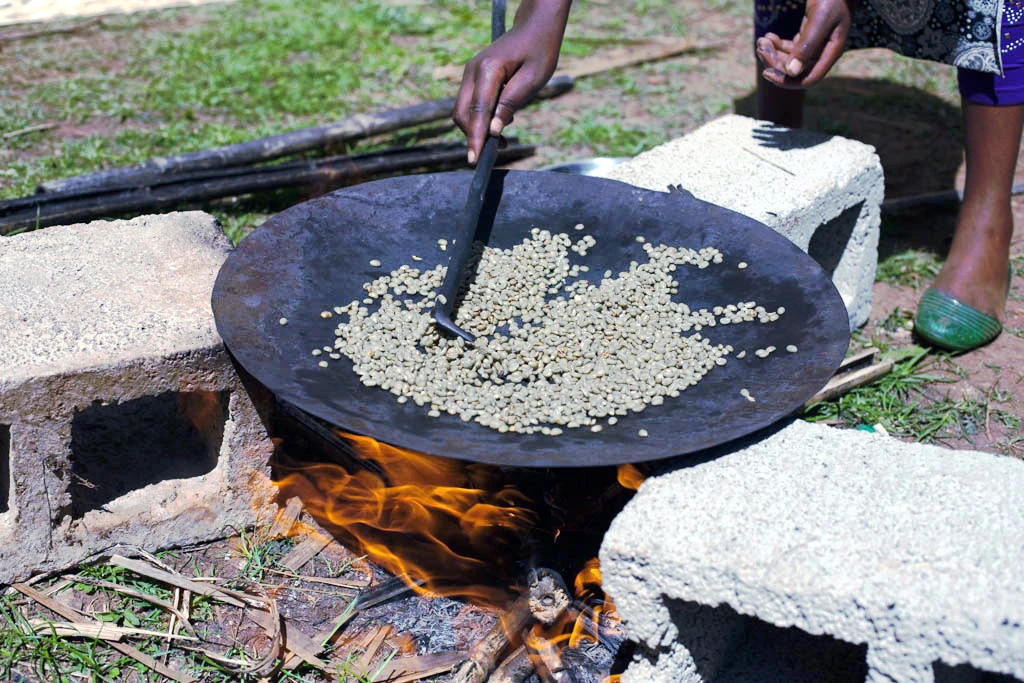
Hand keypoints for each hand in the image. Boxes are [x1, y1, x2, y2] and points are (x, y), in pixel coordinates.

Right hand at [453, 0, 570, 163]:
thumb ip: (511, 104)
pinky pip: (470, 104)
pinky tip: (500, 123)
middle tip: (496, 152)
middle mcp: (472, 71)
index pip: (477, 111)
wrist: (535, 26)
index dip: (475, 138)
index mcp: (488, 70)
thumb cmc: (539, 51)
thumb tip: (494, 131)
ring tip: (504, 139)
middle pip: (462, 114)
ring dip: (478, 129)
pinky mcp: (474, 77)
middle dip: (474, 137)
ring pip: (463, 110)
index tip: (475, 160)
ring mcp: (470, 73)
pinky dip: (480, 119)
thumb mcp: (533, 80)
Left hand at [756, 0, 854, 88]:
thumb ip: (807, 46)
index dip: (787, 81)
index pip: (809, 79)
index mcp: (831, 52)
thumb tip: (791, 72)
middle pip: (796, 70)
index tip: (767, 73)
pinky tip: (768, 36)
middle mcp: (824, 51)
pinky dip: (778, 44)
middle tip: (760, 47)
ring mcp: (816, 43)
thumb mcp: (820, 20)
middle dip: (775, 62)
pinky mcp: (809, 33)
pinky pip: (791, 47)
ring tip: (761, 41)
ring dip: (774, 53)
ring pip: (791, 58)